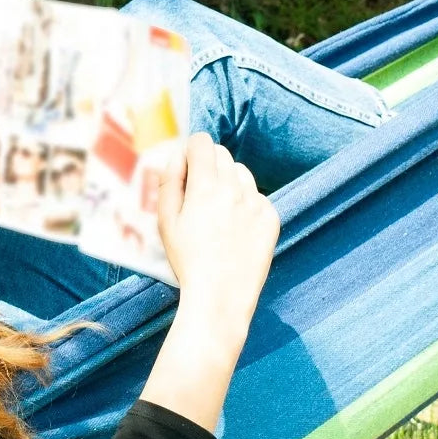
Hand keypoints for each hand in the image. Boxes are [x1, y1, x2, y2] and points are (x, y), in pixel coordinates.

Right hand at [138, 133, 279, 431]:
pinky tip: (234, 228)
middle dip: (208, 164)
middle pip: (222, 154)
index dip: (191, 149)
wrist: (220, 296)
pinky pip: (257, 197)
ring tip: (217, 211)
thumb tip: (175, 155)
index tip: (187, 163)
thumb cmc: (187, 260)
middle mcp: (234, 188)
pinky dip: (246, 204)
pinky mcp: (271, 218)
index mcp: (204, 186)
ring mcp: (256, 202)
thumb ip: (169, 183)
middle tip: (199, 190)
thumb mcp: (166, 222)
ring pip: (241, 173)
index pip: (202, 142)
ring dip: (228, 182)